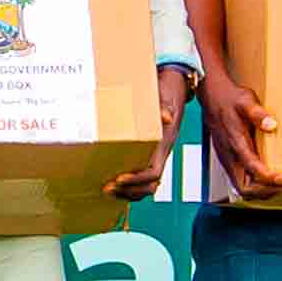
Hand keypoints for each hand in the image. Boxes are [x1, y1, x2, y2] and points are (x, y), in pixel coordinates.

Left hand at [113, 63, 193, 199]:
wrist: (174, 88)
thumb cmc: (167, 93)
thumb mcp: (165, 96)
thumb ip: (163, 106)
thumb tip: (165, 116)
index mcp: (164, 144)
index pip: (154, 172)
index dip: (137, 179)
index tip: (118, 179)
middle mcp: (161, 153)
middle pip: (150, 185)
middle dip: (129, 190)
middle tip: (107, 188)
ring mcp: (156, 155)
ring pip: (146, 185)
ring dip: (128, 192)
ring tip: (107, 190)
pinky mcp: (149, 154)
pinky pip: (142, 177)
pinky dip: (128, 185)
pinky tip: (112, 183)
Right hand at [197, 62, 279, 199]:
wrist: (212, 97)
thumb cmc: (230, 99)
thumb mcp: (246, 101)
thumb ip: (258, 113)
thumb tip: (271, 124)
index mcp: (235, 142)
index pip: (250, 167)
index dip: (267, 177)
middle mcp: (230, 155)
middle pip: (244, 187)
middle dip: (264, 192)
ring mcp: (228, 160)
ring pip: (241, 187)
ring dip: (260, 191)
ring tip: (279, 188)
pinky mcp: (229, 160)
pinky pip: (240, 181)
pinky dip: (254, 186)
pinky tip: (267, 181)